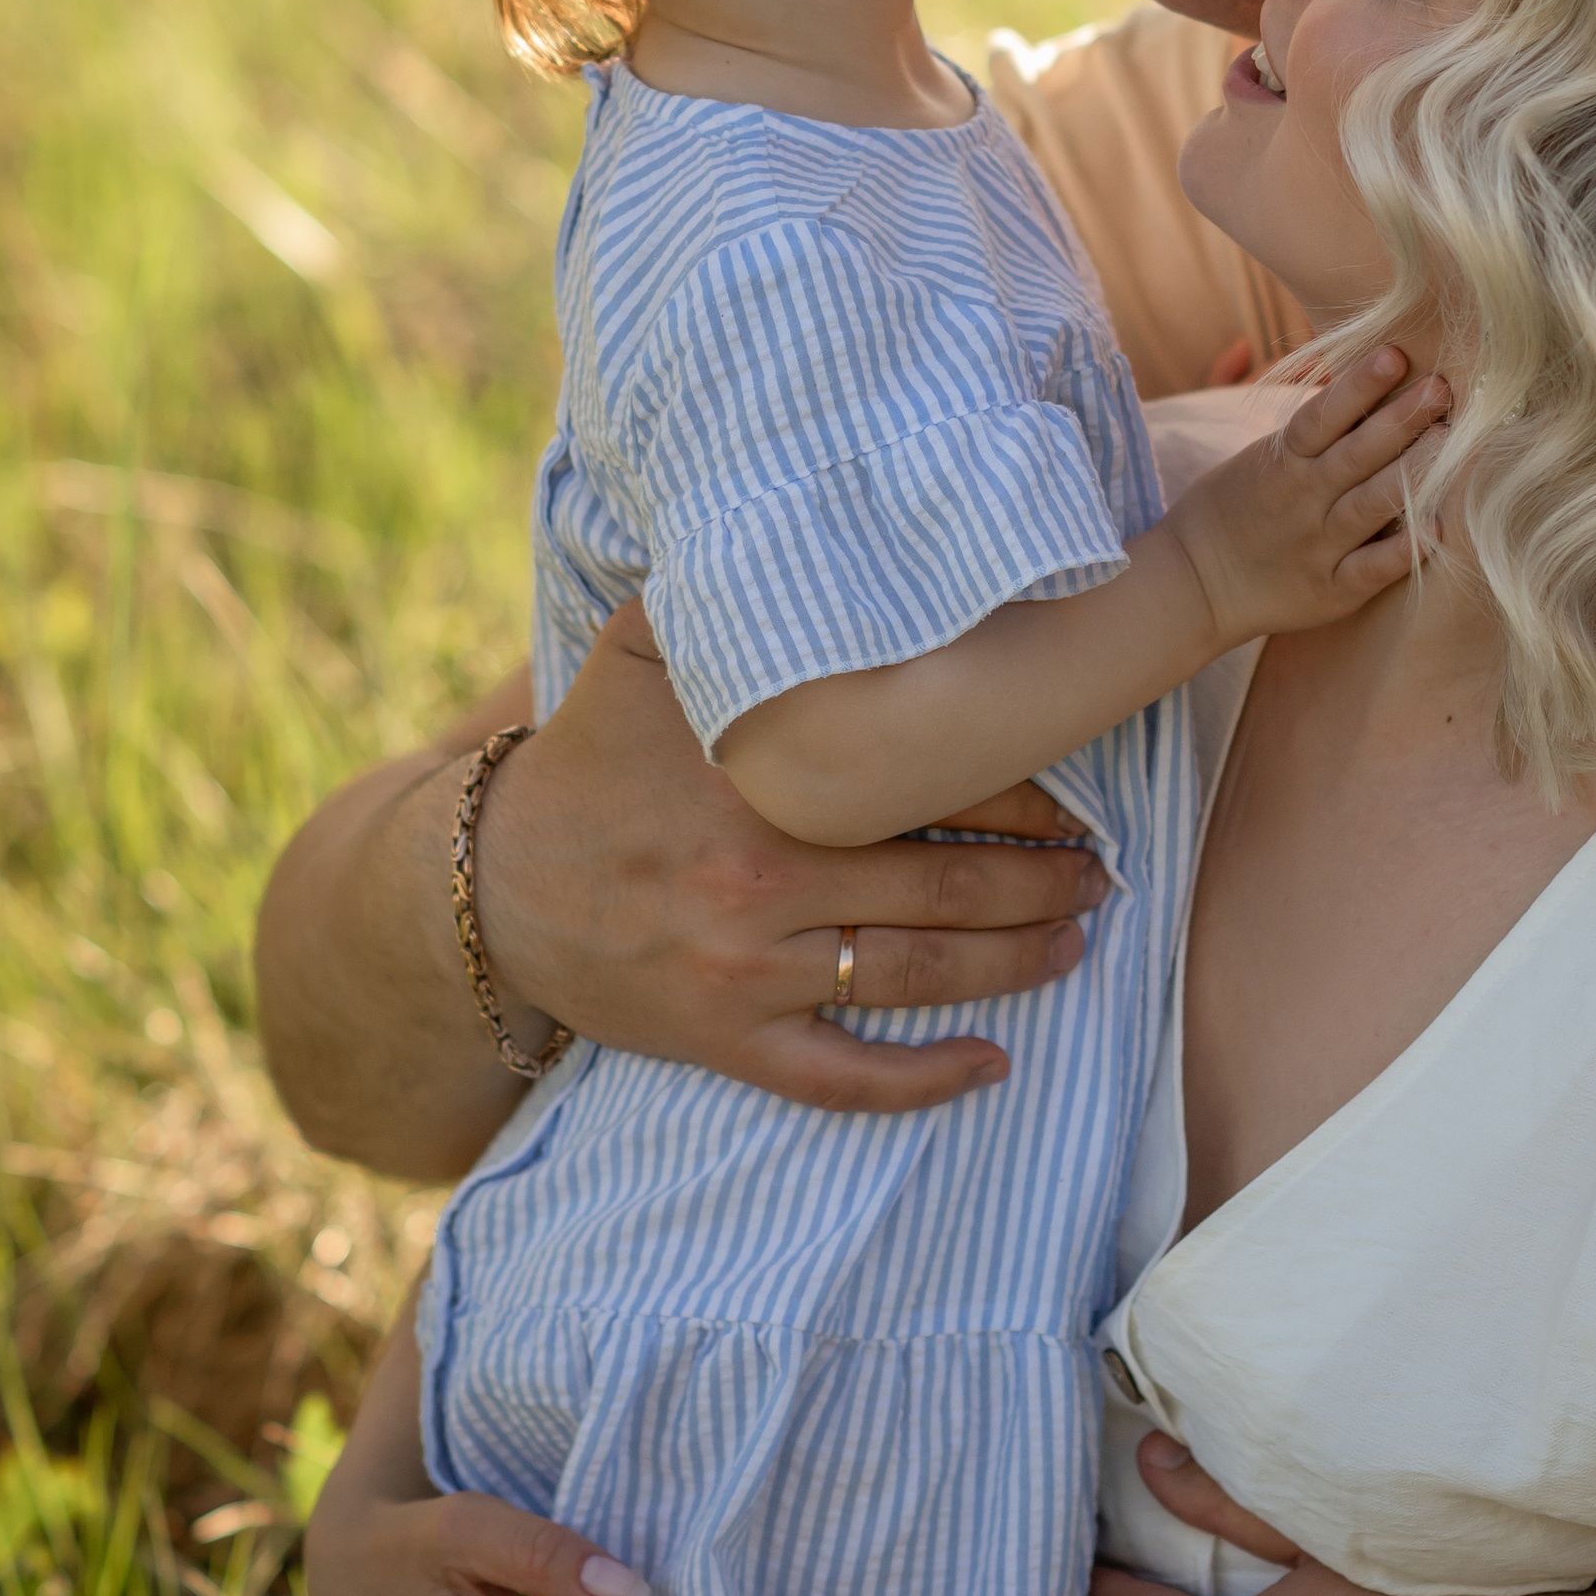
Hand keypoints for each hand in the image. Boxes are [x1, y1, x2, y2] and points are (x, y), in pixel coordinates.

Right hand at [477, 603, 1109, 1112]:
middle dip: (1042, 879)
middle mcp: (763, 875)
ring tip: (1078, 938)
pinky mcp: (726, 1039)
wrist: (490, 887)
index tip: (1078, 786)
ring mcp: (747, 968)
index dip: (1020, 787)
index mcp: (760, 778)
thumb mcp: (641, 649)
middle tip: (1105, 869)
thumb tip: (812, 514)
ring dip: (1014, 961)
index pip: (926, 781)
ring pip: (914, 971)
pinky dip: (923, 1081)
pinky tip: (993, 1065)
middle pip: (943, 882)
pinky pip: (841, 1077)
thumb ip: (729, 592)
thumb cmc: (588, 759)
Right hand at [1165, 352, 1447, 647]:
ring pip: (1370, 504)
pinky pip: (1371, 570)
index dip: (1358, 385)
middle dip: (1401, 419)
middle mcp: (1302, 500)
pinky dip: (1403, 552)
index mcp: (1282, 462)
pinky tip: (1437, 529)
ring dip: (1411, 472)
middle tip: (1443, 388)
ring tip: (1450, 443)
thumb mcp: (1257, 459)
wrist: (1193, 586)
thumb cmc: (1228, 512)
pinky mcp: (1331, 591)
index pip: (1323, 415)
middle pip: (1356, 454)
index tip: (1395, 354)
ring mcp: (1318, 547)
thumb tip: (1347, 375)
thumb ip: (1306, 429)